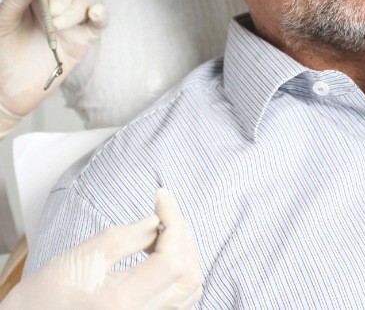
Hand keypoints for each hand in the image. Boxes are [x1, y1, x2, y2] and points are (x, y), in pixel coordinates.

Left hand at [0, 0, 107, 133]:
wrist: (6, 90)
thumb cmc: (2, 53)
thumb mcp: (3, 21)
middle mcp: (55, 4)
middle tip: (50, 13)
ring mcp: (71, 21)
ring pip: (84, 1)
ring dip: (73, 10)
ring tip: (57, 27)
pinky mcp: (83, 38)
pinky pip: (100, 21)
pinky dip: (101, 14)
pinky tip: (95, 12)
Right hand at [2, 188, 202, 309]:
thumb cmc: (44, 297)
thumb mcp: (83, 257)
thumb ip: (126, 237)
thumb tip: (158, 221)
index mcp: (123, 304)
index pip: (173, 259)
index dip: (175, 221)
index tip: (162, 196)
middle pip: (188, 274)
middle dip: (182, 235)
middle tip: (164, 209)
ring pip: (190, 289)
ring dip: (184, 253)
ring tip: (162, 230)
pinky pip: (179, 301)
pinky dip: (180, 273)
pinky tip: (161, 253)